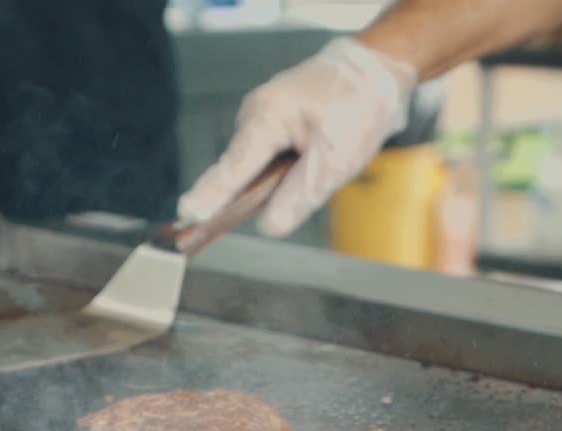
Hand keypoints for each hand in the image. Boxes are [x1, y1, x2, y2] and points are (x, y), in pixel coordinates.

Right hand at [178, 37, 416, 236]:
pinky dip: (283, 168)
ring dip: (278, 179)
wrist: (373, 74)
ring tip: (319, 159)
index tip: (188, 215)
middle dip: (261, 191)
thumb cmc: (359, 105)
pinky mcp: (268, 125)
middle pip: (239, 171)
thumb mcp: (337, 158)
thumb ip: (300, 195)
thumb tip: (269, 226)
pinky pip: (264, 159)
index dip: (211, 195)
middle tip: (300, 184)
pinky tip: (310, 157)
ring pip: (254, 168)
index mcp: (268, 116)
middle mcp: (255, 113)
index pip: (232, 166)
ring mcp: (259, 117)